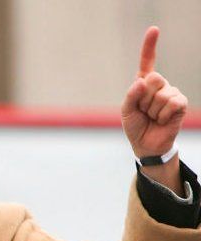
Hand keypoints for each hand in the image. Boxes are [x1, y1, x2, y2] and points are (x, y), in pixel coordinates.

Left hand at [121, 26, 187, 157]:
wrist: (146, 144)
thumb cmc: (136, 125)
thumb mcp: (126, 110)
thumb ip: (131, 95)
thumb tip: (142, 82)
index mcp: (144, 83)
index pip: (147, 62)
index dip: (150, 46)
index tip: (154, 29)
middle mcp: (159, 85)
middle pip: (153, 78)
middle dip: (144, 98)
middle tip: (144, 111)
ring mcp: (172, 92)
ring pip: (160, 95)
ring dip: (152, 110)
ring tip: (152, 117)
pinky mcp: (180, 103)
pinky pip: (171, 103)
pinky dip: (162, 115)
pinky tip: (162, 120)